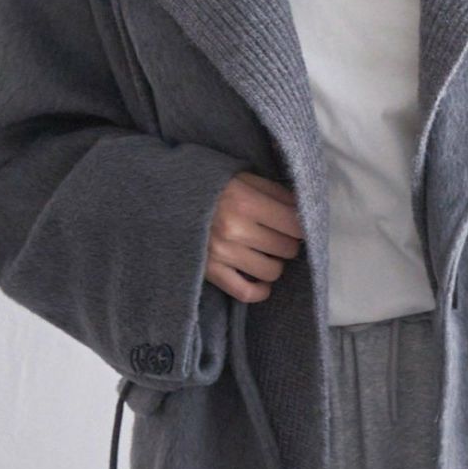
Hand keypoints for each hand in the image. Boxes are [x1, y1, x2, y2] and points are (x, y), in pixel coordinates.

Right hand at [204, 171, 303, 302]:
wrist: (164, 198)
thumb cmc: (208, 185)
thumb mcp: (241, 176)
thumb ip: (274, 191)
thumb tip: (303, 207)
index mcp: (245, 201)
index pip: (295, 224)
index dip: (302, 225)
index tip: (296, 223)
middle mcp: (235, 230)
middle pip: (286, 248)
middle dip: (288, 242)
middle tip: (278, 235)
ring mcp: (222, 254)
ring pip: (271, 271)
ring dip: (274, 263)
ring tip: (266, 253)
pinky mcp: (210, 272)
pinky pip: (245, 292)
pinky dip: (260, 290)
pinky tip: (261, 281)